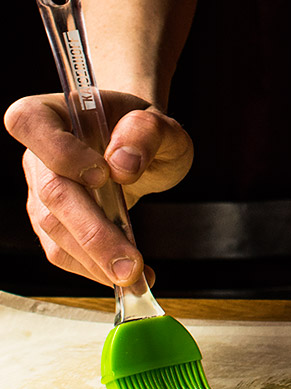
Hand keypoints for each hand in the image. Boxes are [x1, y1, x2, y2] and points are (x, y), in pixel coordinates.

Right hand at [4, 92, 193, 287]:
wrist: (137, 146)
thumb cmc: (144, 132)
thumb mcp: (162, 124)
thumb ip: (147, 133)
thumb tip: (121, 165)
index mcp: (57, 113)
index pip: (30, 121)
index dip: (60, 151)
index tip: (104, 174)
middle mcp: (39, 153)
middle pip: (51, 193)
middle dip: (93, 233)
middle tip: (130, 264)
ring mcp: (40, 191)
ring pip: (54, 230)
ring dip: (95, 259)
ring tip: (136, 276)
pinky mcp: (51, 223)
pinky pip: (62, 251)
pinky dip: (93, 268)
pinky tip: (126, 276)